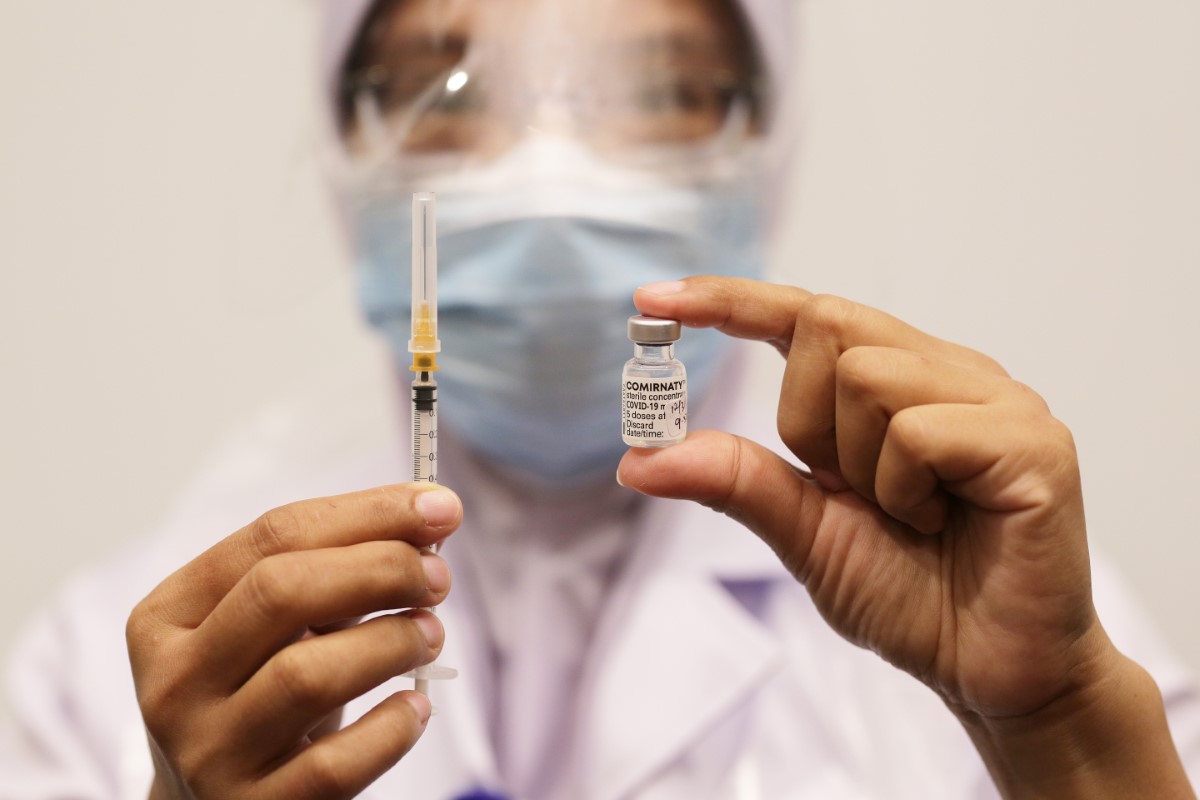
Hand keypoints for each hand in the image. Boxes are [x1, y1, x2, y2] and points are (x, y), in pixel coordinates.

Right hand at [126, 484, 460, 799]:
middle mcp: (174, 683)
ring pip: (307, 674)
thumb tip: (429, 515)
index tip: (439, 506)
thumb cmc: (258, 695)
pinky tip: (415, 707)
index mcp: (169, 615)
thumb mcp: (272, 628)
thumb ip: (333, 570)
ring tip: (430, 634)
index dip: (367, 513)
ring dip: (392, 640)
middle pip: (283, 593)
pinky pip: (334, 764)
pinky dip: (391, 726)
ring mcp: (207, 753)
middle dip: (380, 568)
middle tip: (438, 576)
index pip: (272, 535)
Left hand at [619, 277, 1193, 797]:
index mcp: (896, 380)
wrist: (990, 674)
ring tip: (908, 515)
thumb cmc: (910, 595)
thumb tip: (637, 458)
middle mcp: (946, 371)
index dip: (729, 301)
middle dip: (806, 418)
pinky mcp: (1033, 441)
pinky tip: (939, 523)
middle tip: (849, 488)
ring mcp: (996, 398)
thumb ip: (736, 480)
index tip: (650, 301)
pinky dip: (904, 490)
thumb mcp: (803, 531)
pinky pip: (920, 432)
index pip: (804, 312)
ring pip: (868, 374)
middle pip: (827, 324)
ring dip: (859, 464)